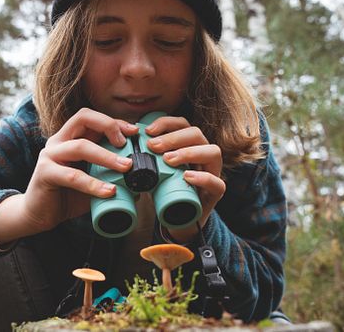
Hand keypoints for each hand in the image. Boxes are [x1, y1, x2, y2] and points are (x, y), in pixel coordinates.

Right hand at [20, 108, 138, 232]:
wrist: (39, 215)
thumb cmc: (67, 195)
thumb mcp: (93, 181)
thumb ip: (110, 176)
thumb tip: (140, 180)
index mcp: (70, 137)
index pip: (92, 118)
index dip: (114, 121)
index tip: (135, 131)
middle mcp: (58, 141)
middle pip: (83, 118)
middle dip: (109, 126)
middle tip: (127, 144)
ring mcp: (50, 155)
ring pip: (80, 146)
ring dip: (106, 156)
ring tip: (126, 167)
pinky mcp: (45, 173)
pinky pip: (73, 176)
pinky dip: (93, 184)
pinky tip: (109, 192)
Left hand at [145, 116, 225, 241]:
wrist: (178, 220)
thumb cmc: (166, 191)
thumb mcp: (154, 170)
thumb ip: (146, 157)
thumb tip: (126, 145)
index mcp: (190, 144)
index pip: (183, 124)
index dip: (166, 123)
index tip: (147, 131)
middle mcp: (204, 154)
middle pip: (197, 134)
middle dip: (173, 138)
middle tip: (153, 146)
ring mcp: (213, 172)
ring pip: (212, 152)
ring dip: (188, 152)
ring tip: (168, 160)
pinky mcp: (216, 192)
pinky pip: (217, 182)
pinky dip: (202, 177)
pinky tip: (186, 176)